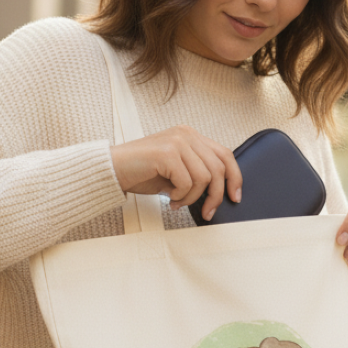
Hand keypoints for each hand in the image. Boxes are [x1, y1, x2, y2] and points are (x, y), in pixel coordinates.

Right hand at [110, 126, 242, 220]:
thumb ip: (197, 173)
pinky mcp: (167, 153)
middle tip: (206, 212)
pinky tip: (169, 198)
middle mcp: (186, 134)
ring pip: (204, 178)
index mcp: (190, 136)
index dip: (235, 177)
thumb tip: (219, 192)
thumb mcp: (176, 172)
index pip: (225, 154)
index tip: (235, 197)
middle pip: (218, 168)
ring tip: (177, 202)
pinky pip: (187, 182)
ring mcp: (177, 141)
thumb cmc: (141, 173)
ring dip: (192, 198)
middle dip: (215, 196)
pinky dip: (180, 196)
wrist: (112, 170)